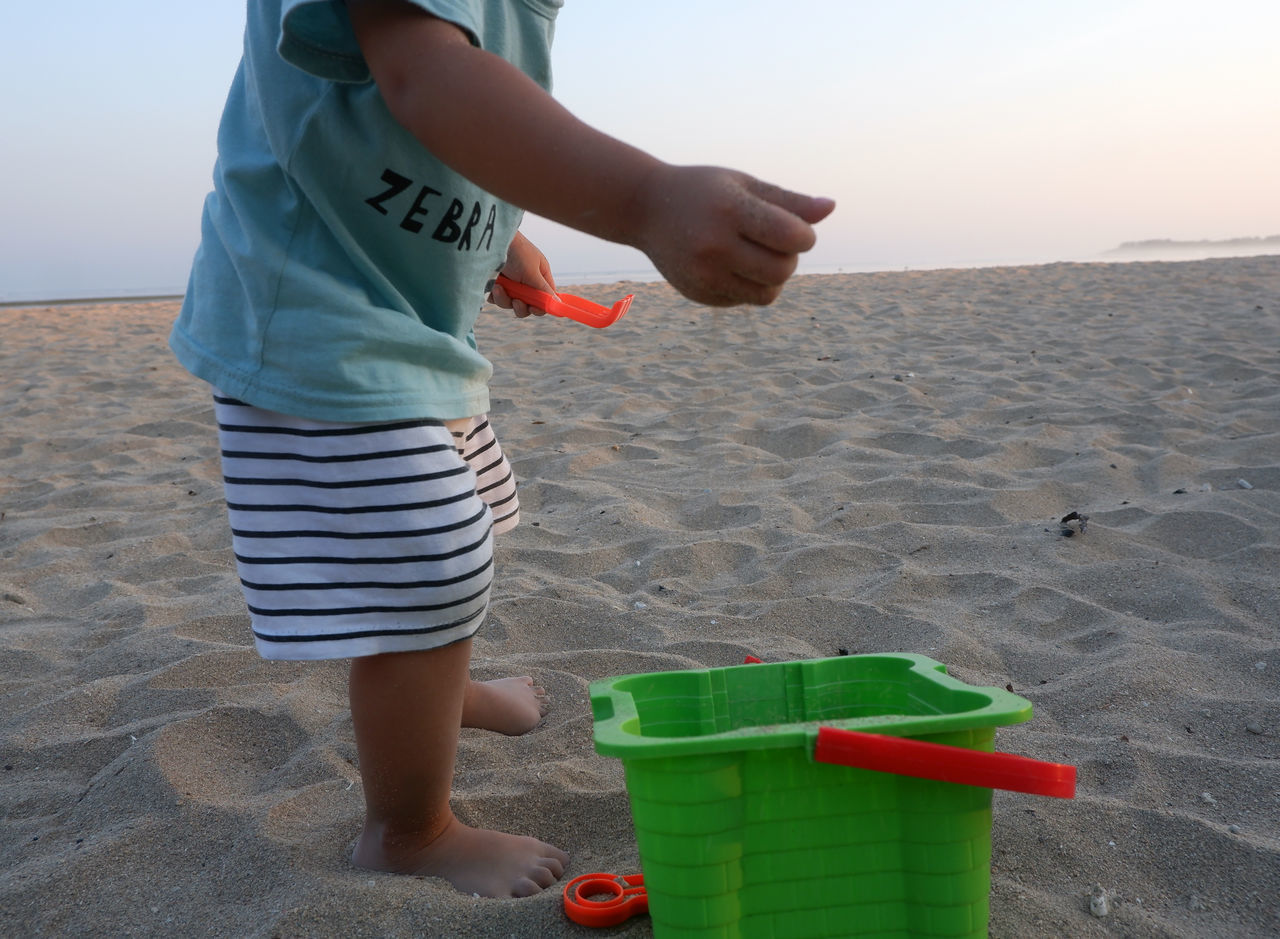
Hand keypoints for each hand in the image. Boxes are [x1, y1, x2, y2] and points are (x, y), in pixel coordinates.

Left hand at [490, 231, 556, 317]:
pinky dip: (493, 295)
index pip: (545, 299)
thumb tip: (557, 302)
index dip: (540, 307)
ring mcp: (510, 284)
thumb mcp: (532, 271)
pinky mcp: (495, 285)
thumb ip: (543, 289)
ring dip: (504, 299)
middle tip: (515, 300)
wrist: (491, 240)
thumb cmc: (516, 251)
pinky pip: (496, 299)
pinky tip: (492, 284)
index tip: (533, 308)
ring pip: (509, 304)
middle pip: (527, 306)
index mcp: (539, 277)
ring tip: (499, 287)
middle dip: (520, 306)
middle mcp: (526, 282)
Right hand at [632, 165, 834, 306]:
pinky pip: (745, 299)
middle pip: (783, 270)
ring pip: (767, 294)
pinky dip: (749, 285)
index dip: (804, 236)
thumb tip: (830, 208)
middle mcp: (715, 246)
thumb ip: (788, 201)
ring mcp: (704, 275)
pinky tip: (732, 264)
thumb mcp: (745, 185)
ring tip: (759, 255)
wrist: (645, 208)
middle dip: (789, 258)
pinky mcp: (698, 294)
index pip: (791, 237)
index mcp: (731, 211)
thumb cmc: (705, 191)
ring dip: (774, 277)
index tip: (794, 228)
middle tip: (775, 243)